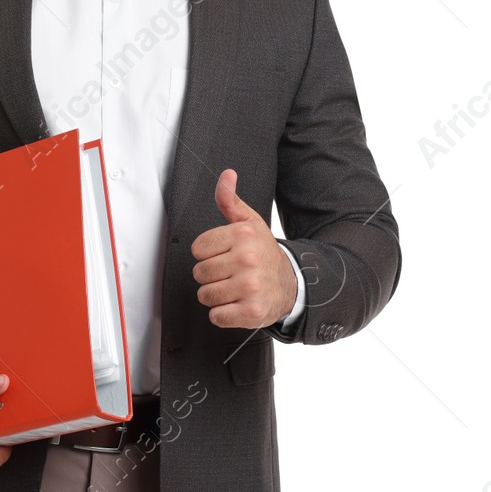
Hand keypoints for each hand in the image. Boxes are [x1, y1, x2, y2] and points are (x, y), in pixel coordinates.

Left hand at [191, 169, 296, 329]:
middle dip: (211, 275)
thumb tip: (226, 175)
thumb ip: (230, 200)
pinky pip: (217, 316)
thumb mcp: (250, 222)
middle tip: (230, 273)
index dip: (208, 253)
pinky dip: (223, 314)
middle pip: (200, 272)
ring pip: (205, 295)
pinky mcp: (251, 311)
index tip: (224, 254)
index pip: (198, 248)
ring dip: (216, 295)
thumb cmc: (265, 253)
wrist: (293, 284)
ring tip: (233, 288)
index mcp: (243, 235)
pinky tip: (237, 303)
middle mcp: (247, 260)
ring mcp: (249, 287)